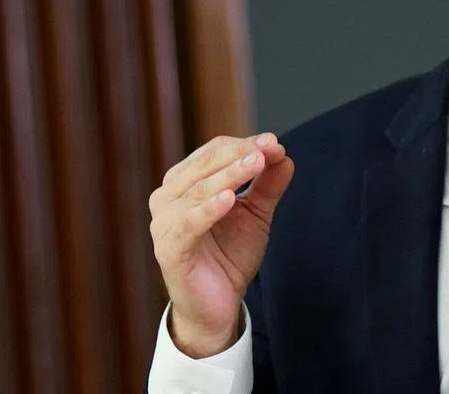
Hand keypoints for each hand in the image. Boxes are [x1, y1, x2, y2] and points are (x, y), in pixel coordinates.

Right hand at [149, 133, 293, 356]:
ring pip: (198, 190)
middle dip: (240, 154)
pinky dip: (209, 209)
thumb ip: (267, 185)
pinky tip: (230, 199)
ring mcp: (164, 224)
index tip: (274, 142)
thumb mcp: (255, 214)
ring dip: (230, 175)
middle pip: (205, 165)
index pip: (213, 152)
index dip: (244, 145)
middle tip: (270, 147)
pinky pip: (189, 224)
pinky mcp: (168, 250)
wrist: (219, 306)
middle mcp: (167, 198)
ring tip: (256, 163)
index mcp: (184, 183)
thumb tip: (284, 155)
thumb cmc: (229, 255)